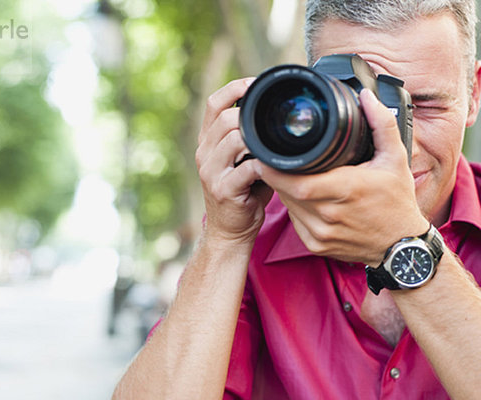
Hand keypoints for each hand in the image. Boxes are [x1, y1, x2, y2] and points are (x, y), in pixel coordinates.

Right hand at [196, 78, 272, 245]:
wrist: (230, 232)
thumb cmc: (243, 194)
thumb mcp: (242, 160)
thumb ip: (252, 139)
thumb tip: (279, 115)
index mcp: (207, 142)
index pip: (213, 103)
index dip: (235, 88)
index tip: (257, 84)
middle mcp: (203, 153)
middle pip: (224, 119)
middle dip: (250, 115)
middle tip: (273, 121)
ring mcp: (210, 172)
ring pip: (233, 139)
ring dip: (258, 140)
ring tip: (274, 146)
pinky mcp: (222, 190)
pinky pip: (246, 169)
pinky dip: (264, 165)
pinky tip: (273, 168)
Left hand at [259, 89, 428, 264]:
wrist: (401, 248)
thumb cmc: (397, 201)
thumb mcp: (395, 159)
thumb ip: (381, 124)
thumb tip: (367, 97)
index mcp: (347, 190)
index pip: (297, 182)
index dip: (276, 171)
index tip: (266, 157)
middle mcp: (330, 215)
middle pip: (287, 192)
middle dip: (278, 175)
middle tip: (276, 160)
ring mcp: (321, 234)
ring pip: (288, 207)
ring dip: (286, 191)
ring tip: (292, 176)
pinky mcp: (316, 246)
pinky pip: (294, 222)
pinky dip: (295, 208)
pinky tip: (304, 199)